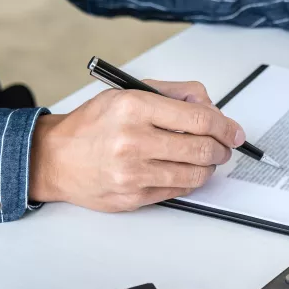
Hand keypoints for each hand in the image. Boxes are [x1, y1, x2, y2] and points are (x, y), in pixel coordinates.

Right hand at [29, 80, 243, 211]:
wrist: (54, 157)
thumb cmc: (94, 124)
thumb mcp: (130, 92)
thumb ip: (176, 94)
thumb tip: (212, 107)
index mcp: (135, 107)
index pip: (199, 119)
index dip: (226, 127)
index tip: (235, 132)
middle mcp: (133, 140)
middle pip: (203, 149)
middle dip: (222, 149)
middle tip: (223, 147)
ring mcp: (132, 172)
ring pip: (195, 174)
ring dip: (208, 167)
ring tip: (204, 159)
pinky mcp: (132, 197)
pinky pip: (177, 191)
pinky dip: (188, 181)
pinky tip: (182, 171)